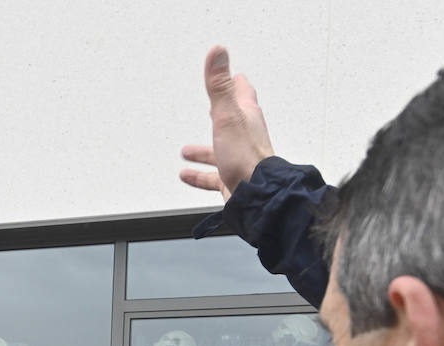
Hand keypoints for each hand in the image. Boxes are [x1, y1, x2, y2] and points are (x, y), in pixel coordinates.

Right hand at [179, 46, 274, 201]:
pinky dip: (199, 175)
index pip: (243, 92)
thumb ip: (219, 86)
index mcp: (246, 116)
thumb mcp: (227, 116)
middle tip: (211, 107)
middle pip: (231, 121)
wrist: (256, 195)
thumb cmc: (246, 157)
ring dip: (203, 150)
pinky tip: (187, 175)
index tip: (232, 74)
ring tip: (187, 151)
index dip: (236, 82)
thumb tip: (218, 52)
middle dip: (218, 114)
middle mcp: (244, 136)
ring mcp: (238, 158)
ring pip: (218, 150)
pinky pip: (212, 176)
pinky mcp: (232, 178)